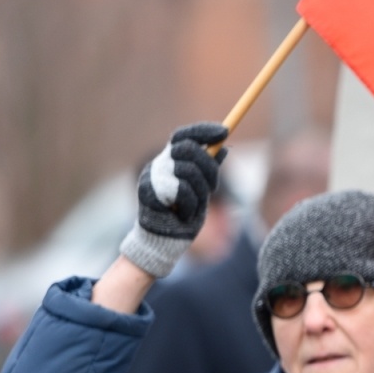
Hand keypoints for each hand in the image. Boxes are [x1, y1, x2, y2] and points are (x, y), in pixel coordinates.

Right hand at [119, 122, 228, 277]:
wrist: (166, 241)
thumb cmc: (184, 214)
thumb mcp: (202, 189)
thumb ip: (209, 169)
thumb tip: (224, 148)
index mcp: (170, 161)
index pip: (183, 135)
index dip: (203, 131)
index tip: (225, 132)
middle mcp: (159, 164)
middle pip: (188, 149)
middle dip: (208, 168)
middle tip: (212, 187)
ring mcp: (152, 177)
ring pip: (188, 171)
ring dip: (200, 192)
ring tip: (192, 205)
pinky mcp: (148, 192)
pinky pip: (182, 192)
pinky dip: (190, 206)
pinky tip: (183, 214)